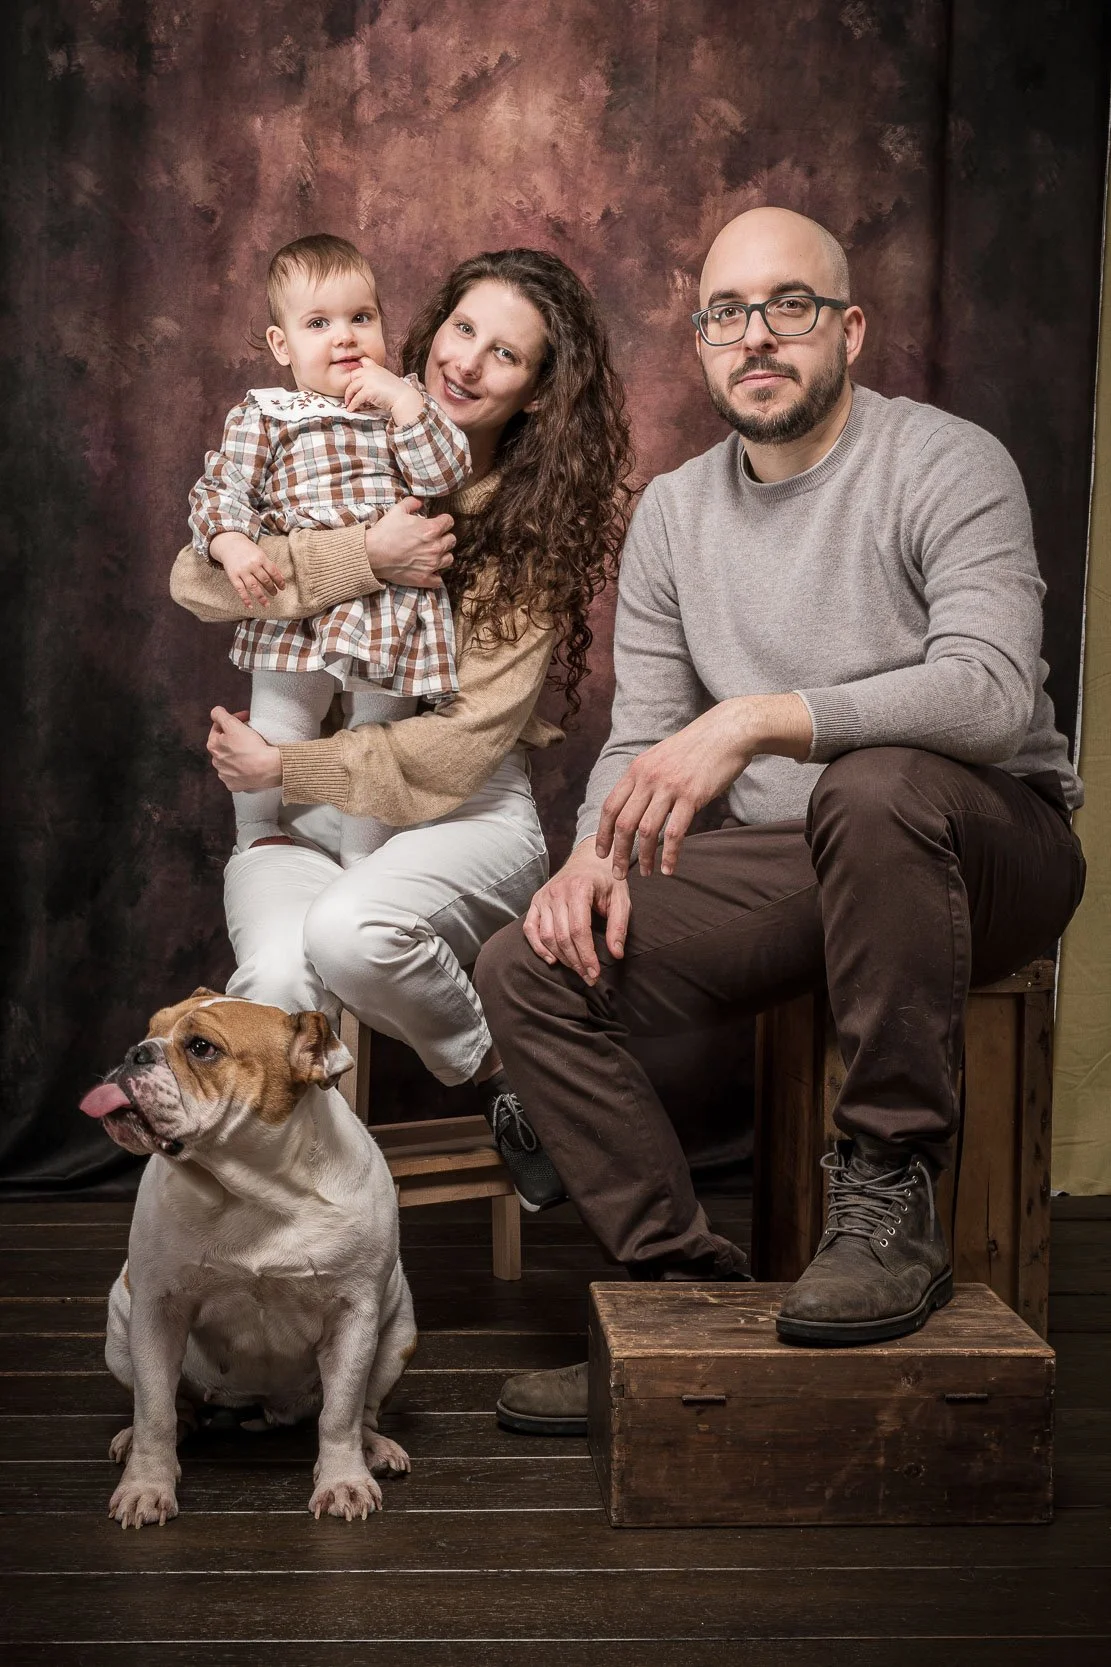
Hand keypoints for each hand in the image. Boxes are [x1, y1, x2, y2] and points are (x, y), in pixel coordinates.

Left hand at [207, 707, 282, 792]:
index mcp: (213, 746)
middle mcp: (216, 762)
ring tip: (251, 749)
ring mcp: (225, 775)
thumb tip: (216, 712)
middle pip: (224, 744)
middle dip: (234, 736)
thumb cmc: (251, 746)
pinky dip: (242, 768)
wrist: (268, 768)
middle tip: (249, 732)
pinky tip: (250, 764)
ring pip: (230, 760)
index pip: (219, 727)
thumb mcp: (233, 724)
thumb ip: (220, 714)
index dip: (232, 719)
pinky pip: (237, 774)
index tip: (246, 718)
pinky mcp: (235, 785)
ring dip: (238, 753)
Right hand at [209, 533, 285, 609]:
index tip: (282, 588)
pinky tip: (250, 606)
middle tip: (275, 594)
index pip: (273, 572)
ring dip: (261, 597)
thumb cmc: (248, 551)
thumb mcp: (260, 554)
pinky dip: (245, 599)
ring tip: (267, 604)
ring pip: (254, 587)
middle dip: (271, 589)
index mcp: (261, 558)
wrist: (229, 544)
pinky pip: (240, 590)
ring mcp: (242, 571)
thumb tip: (281, 579)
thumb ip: (270, 565)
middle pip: (265, 580)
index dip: (279, 581)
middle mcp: (252, 565)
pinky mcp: (233, 576)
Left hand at [344, 359, 423, 424]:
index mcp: (376, 367)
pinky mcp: (368, 391)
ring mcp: (368, 381)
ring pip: (351, 388)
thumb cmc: (398, 392)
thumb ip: (377, 378)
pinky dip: (352, 405)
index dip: (358, 369)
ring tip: (348, 403)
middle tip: (351, 394)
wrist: (404, 398)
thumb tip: (368, 387)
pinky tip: (351, 409)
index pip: (363, 360)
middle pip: (353, 375)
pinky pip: (356, 399)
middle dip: (351, 385)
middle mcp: (370, 371)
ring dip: (348, 396)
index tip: (354, 377)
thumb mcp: (386, 379)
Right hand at [365, 498, 454, 587]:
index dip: (444, 521)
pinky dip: (436, 576)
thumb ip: (412, 503)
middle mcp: (435, 547)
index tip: (439, 522)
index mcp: (431, 529)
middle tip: (435, 538)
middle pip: (451, 540)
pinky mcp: (424, 579)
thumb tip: (420, 501)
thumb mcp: (397, 510)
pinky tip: (430, 571)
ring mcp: (431, 565)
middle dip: (445, 537)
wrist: (372, 554)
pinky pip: (439, 580)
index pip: (449, 522)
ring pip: (449, 559)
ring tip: (433, 554)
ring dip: (443, 555)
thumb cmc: (384, 532)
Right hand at [522, 843, 630, 985]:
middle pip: (562, 936)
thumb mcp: (621, 899)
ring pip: (546, 936)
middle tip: (589, 978)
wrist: (588, 859)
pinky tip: (552, 960)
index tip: (595, 974)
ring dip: (561, 958)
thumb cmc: (606, 880)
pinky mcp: (536, 902)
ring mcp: (543, 897)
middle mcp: (557, 892)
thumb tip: (616, 954)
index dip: (586, 955)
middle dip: (576, 962)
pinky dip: (538, 947)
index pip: (579, 930)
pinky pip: (530, 929)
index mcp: (579, 888)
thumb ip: (619, 926)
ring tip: (576, 970)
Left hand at [597, 693, 812, 878]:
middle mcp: (648, 778)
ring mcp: (669, 787)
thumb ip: (645, 779)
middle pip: (623, 823)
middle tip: (619, 874)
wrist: (727, 732)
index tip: (602, 853)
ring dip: (643, 857)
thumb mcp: (660, 756)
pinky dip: (670, 855)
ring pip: (646, 831)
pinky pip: (675, 833)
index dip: (603, 833)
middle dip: (619, 852)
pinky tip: (669, 869)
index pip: (610, 806)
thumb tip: (634, 803)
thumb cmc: (696, 747)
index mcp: (637, 769)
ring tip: (646, 874)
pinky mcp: (691, 796)